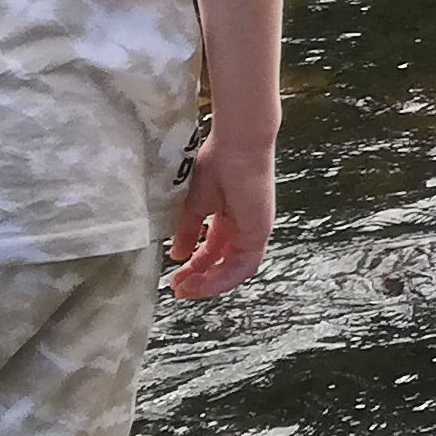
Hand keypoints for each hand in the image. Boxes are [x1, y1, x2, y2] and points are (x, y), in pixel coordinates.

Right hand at [165, 123, 273, 300]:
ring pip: (234, 270)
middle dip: (200, 278)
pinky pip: (244, 266)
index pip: (213, 250)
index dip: (194, 266)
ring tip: (187, 289)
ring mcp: (253, 230)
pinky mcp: (260, 232)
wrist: (237, 145)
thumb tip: (178, 253)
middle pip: (223, 263)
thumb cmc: (218, 162)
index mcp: (228, 217)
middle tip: (179, 288)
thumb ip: (188, 230)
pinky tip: (203, 283)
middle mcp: (242, 226)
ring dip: (210, 283)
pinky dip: (223, 278)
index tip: (175, 277)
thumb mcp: (194, 204)